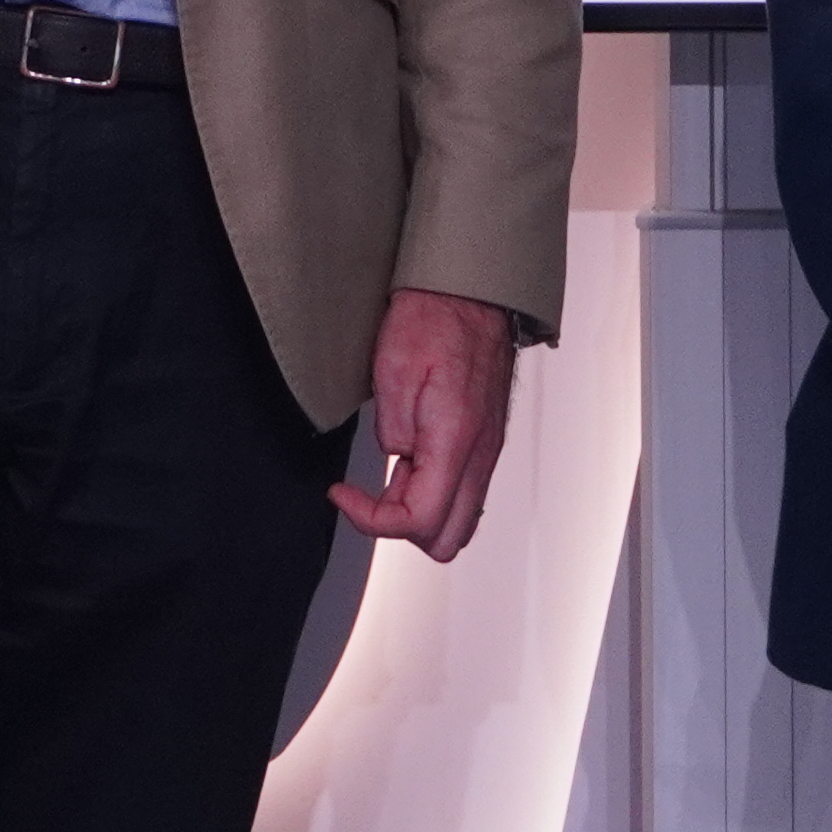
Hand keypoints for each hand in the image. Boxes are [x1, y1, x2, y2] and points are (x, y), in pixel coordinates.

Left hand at [334, 288, 519, 559]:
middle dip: (401, 526)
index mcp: (456, 439)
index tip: (343, 494)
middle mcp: (481, 453)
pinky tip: (411, 459)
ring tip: (391, 473)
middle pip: (447, 538)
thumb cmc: (436, 319)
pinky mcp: (486, 442)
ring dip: (419, 510)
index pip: (418, 520)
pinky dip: (434, 490)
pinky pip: (465, 491)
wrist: (471, 292)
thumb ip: (392, 430)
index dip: (370, 520)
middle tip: (371, 491)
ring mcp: (488, 450)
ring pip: (459, 520)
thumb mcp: (393, 371)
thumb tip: (396, 458)